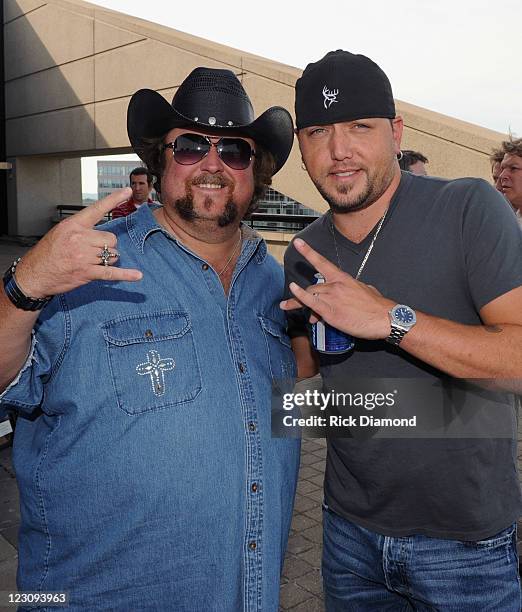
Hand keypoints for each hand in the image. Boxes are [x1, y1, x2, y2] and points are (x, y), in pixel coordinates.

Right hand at [14, 189, 142, 297]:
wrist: (34, 274)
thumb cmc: (47, 253)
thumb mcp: (60, 232)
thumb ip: (80, 229)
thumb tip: (100, 233)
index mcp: (73, 225)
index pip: (97, 209)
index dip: (114, 199)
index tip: (127, 191)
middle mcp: (80, 239)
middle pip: (111, 239)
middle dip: (107, 246)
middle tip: (94, 251)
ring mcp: (84, 256)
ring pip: (112, 255)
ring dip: (107, 259)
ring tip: (90, 261)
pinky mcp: (87, 272)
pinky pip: (111, 272)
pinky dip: (126, 275)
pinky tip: (137, 275)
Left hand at [280, 238, 392, 339]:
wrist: (384, 317)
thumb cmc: (376, 306)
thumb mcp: (363, 290)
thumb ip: (348, 290)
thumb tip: (343, 296)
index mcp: (343, 278)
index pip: (322, 262)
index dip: (308, 252)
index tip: (298, 243)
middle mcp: (335, 285)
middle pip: (312, 286)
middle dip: (304, 296)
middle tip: (299, 306)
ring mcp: (332, 297)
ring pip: (309, 295)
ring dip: (298, 302)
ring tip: (287, 306)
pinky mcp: (330, 311)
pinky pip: (310, 302)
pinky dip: (299, 297)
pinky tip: (291, 294)